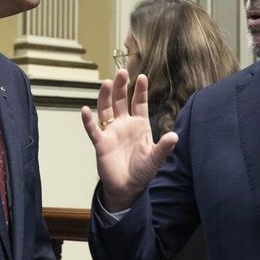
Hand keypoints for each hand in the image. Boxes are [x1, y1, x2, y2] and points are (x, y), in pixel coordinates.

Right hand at [81, 70, 178, 210]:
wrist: (128, 188)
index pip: (139, 103)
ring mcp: (111, 132)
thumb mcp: (156, 159)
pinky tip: (85, 110)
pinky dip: (88, 121)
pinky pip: (93, 130)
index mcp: (139, 125)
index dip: (140, 90)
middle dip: (121, 86)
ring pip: (106, 110)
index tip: (142, 76)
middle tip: (122, 72)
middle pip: (121, 101)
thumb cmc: (142, 171)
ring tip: (106, 83)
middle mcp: (124, 125)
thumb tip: (174, 136)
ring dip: (105, 97)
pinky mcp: (101, 143)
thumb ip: (164, 147)